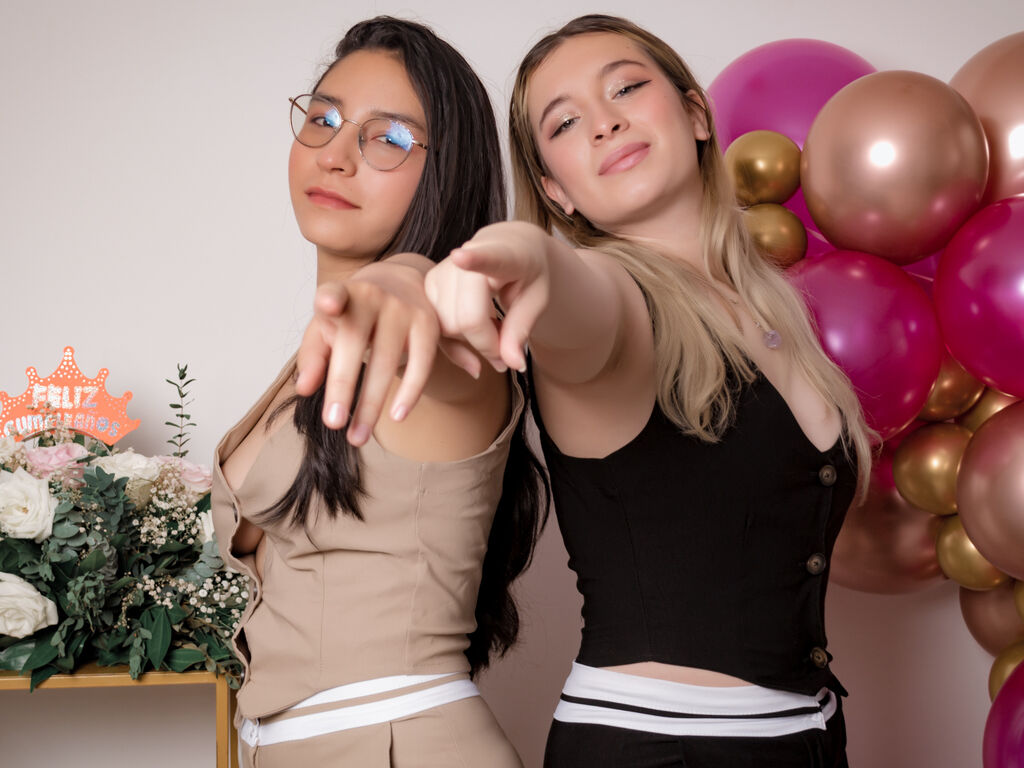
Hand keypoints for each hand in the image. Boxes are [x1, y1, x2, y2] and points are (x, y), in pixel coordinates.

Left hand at [295, 260, 444, 444]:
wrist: (402, 281)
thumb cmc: (355, 312)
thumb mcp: (328, 325)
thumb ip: (313, 355)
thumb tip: (303, 389)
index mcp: (342, 294)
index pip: (334, 293)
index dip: (331, 299)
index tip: (327, 305)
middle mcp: (373, 296)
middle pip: (356, 343)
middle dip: (343, 384)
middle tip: (334, 423)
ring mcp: (403, 309)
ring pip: (387, 360)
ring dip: (372, 403)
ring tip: (358, 435)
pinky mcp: (428, 324)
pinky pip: (421, 363)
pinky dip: (410, 391)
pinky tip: (398, 416)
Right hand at [425, 222, 550, 372]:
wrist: (509, 249)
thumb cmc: (527, 275)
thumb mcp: (536, 301)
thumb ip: (521, 331)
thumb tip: (513, 365)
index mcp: (504, 254)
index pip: (488, 258)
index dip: (473, 260)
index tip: (461, 257)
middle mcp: (466, 256)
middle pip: (466, 319)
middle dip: (488, 345)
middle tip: (508, 346)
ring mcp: (442, 270)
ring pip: (447, 328)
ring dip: (471, 342)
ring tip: (494, 326)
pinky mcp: (427, 284)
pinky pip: (435, 329)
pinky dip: (455, 342)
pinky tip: (476, 333)